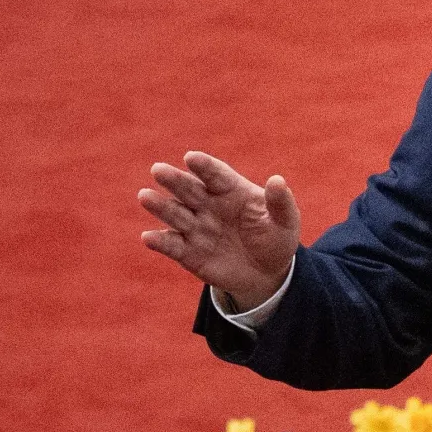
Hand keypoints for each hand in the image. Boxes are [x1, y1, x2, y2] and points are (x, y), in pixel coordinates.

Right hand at [139, 151, 298, 309]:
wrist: (267, 273)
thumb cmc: (275, 238)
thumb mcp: (285, 222)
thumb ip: (280, 202)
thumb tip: (277, 180)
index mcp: (231, 190)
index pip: (216, 175)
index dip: (204, 166)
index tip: (191, 158)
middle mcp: (208, 205)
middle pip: (189, 189)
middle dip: (174, 180)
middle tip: (158, 170)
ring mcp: (196, 228)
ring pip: (175, 213)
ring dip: (160, 206)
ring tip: (145, 196)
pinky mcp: (188, 252)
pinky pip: (172, 245)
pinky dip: (160, 242)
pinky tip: (149, 237)